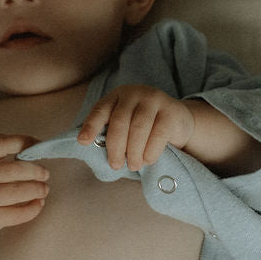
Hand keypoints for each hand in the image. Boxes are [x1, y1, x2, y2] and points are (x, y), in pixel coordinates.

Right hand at [0, 135, 48, 240]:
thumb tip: (34, 148)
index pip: (1, 143)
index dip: (24, 141)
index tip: (38, 146)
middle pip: (14, 169)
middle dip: (36, 171)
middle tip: (45, 174)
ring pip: (18, 192)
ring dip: (37, 189)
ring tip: (44, 189)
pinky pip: (18, 214)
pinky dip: (33, 208)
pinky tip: (38, 204)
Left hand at [77, 86, 195, 170]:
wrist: (177, 120)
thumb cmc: (144, 128)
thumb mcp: (125, 125)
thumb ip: (110, 132)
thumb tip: (91, 149)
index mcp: (116, 96)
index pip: (100, 110)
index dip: (91, 126)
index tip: (83, 142)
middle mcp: (134, 93)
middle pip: (119, 121)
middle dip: (115, 146)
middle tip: (115, 165)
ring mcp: (154, 100)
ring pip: (138, 128)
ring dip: (133, 152)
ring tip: (133, 165)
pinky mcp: (171, 111)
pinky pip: (158, 134)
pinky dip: (150, 151)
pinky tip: (147, 160)